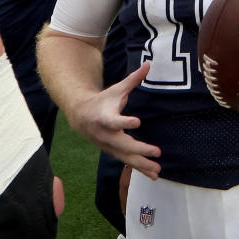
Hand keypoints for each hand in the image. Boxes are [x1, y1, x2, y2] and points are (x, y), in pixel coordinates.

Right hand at [66, 62, 161, 179]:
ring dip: (141, 164)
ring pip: (125, 157)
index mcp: (104, 117)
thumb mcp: (117, 89)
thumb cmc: (103, 100)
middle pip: (122, 144)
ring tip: (157, 171)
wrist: (80, 115)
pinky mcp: (113, 151)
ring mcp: (108, 145)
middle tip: (157, 152)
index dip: (124, 122)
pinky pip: (127, 161)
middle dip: (139, 149)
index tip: (137, 122)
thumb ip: (133, 79)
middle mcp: (105, 134)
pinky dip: (140, 168)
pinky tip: (154, 175)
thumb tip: (149, 63)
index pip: (114, 121)